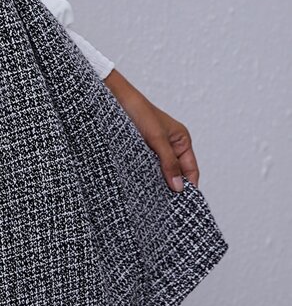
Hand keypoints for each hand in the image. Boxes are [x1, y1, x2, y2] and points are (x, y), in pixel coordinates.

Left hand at [103, 69, 199, 192]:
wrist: (113, 98)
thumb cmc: (139, 110)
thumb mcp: (156, 138)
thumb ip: (168, 162)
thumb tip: (179, 188)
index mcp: (181, 140)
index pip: (191, 170)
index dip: (188, 187)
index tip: (181, 204)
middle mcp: (170, 146)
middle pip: (176, 174)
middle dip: (171, 188)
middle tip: (165, 207)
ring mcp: (154, 149)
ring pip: (160, 172)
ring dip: (157, 183)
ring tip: (152, 201)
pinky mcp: (139, 151)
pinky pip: (146, 168)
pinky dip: (145, 177)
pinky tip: (140, 188)